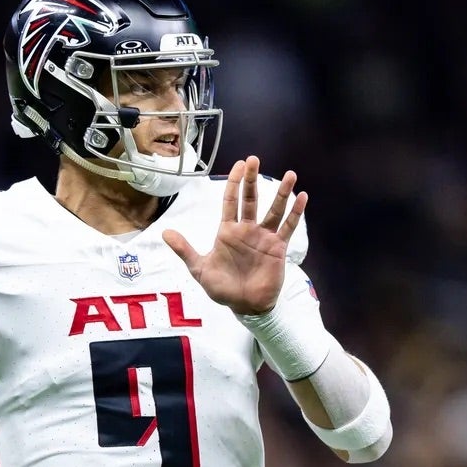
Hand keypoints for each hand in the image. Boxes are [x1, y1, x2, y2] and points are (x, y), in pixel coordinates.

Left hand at [162, 155, 306, 314]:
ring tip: (290, 175)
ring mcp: (264, 237)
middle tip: (253, 159)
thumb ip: (184, 250)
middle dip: (251, 180)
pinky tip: (302, 197)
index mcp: (228, 231)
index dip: (233, 183)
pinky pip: (288, 227)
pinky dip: (296, 213)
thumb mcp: (199, 269)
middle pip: (250, 199)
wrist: (244, 307)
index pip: (230, 201)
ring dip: (281, 193)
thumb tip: (164, 233)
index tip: (238, 165)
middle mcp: (247, 230)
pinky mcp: (277, 248)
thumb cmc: (222, 288)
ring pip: (274, 210)